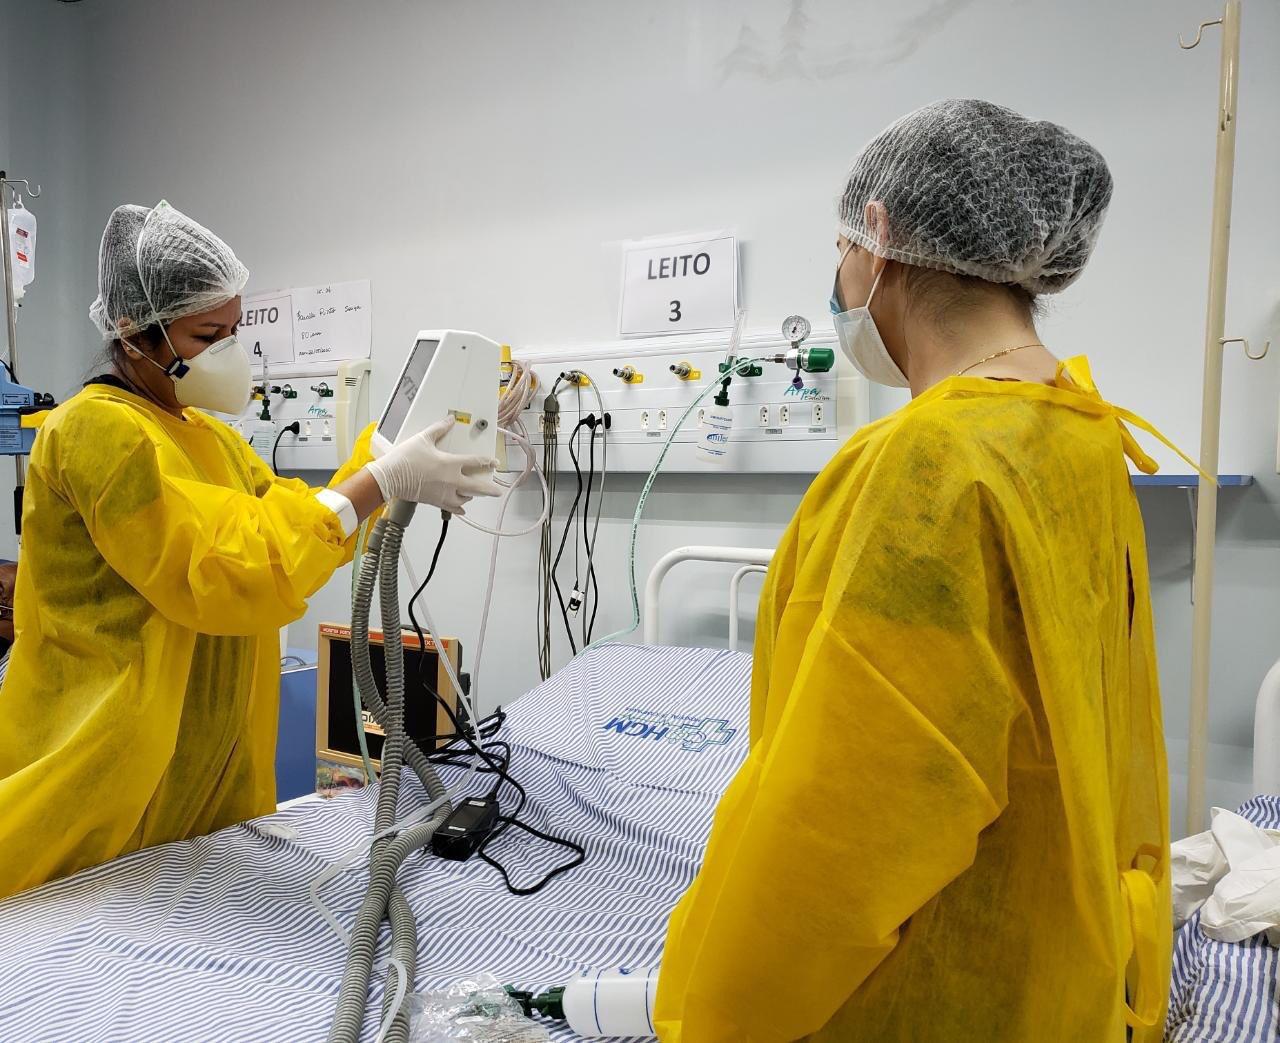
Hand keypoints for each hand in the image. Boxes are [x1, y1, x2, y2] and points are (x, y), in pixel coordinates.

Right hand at [365, 417, 500, 513]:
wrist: (390, 477)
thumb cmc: (405, 459)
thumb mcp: (423, 439)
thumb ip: (439, 429)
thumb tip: (449, 420)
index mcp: (450, 464)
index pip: (475, 462)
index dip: (487, 462)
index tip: (494, 463)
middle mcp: (451, 481)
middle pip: (478, 487)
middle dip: (490, 489)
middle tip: (498, 491)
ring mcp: (444, 493)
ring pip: (466, 498)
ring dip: (472, 495)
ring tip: (475, 493)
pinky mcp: (436, 501)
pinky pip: (452, 508)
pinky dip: (459, 508)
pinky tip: (462, 508)